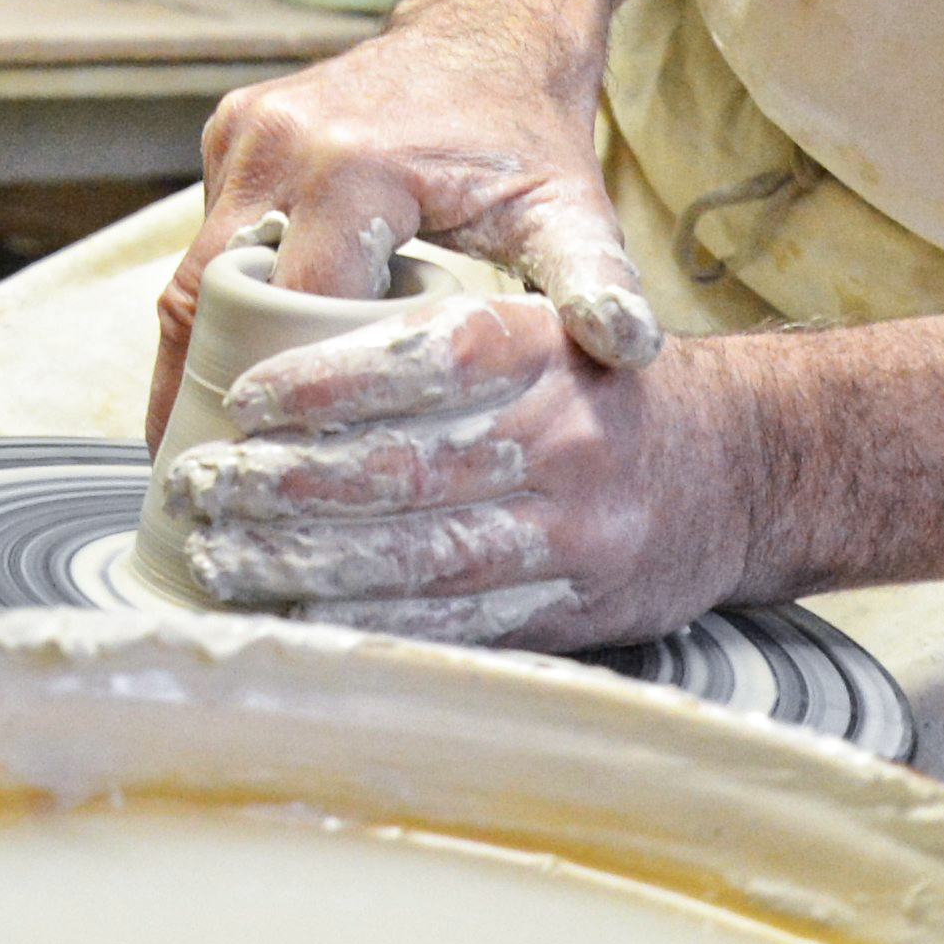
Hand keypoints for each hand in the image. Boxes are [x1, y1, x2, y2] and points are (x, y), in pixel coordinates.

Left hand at [154, 289, 755, 650]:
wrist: (743, 464)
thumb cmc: (600, 385)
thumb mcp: (544, 322)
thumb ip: (442, 341)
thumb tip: (284, 352)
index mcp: (545, 349)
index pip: (423, 360)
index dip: (325, 383)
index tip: (243, 401)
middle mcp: (564, 439)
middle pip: (406, 469)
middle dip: (285, 485)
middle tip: (199, 488)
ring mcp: (574, 532)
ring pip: (422, 556)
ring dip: (307, 565)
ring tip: (221, 558)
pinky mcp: (577, 604)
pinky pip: (461, 619)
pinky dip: (373, 622)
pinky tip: (301, 618)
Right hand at [158, 0, 660, 442]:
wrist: (488, 29)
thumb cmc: (526, 133)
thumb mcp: (570, 210)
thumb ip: (594, 280)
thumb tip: (628, 351)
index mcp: (351, 170)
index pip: (295, 314)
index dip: (292, 399)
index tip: (290, 471)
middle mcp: (278, 144)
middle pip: (212, 298)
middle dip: (218, 387)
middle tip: (219, 483)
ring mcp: (242, 131)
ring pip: (195, 268)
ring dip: (208, 344)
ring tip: (216, 441)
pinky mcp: (229, 130)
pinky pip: (207, 233)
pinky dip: (219, 294)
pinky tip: (242, 356)